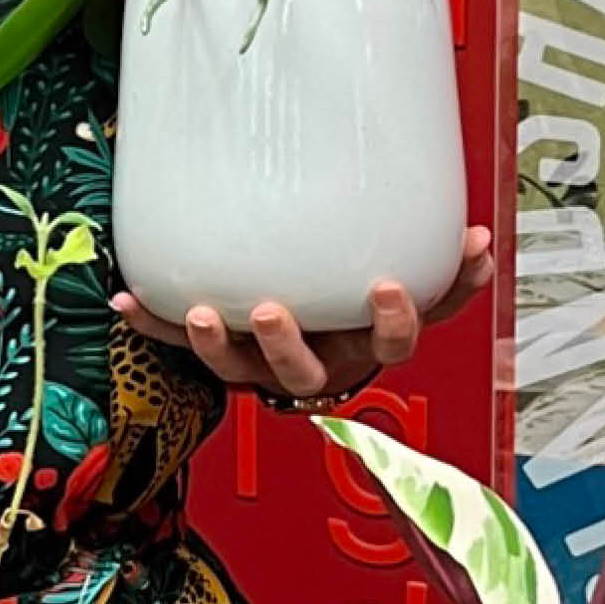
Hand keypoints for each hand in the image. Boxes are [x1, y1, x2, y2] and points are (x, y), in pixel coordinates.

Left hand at [109, 225, 492, 406]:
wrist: (298, 335)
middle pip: (316, 369)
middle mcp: (326, 361)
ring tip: (198, 313)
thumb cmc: (348, 295)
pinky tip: (127, 301)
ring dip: (220, 346)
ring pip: (250, 373)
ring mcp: (274, 367)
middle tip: (269, 309)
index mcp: (367, 340)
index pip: (401, 336)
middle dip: (291, 344)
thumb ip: (427, 249)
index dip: (404, 316)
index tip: (397, 283)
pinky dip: (154, 324)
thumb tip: (477, 230)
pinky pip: (185, 349)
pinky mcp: (228, 359)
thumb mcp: (388, 270)